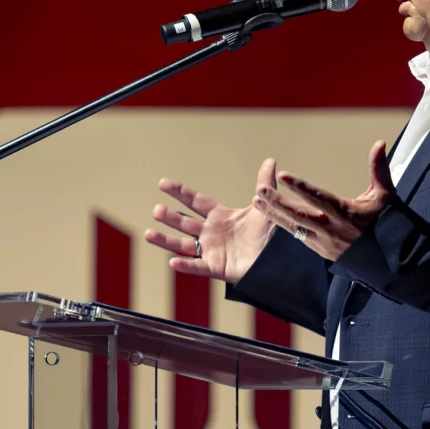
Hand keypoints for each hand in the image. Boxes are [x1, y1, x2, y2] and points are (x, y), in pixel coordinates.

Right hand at [144, 159, 278, 284]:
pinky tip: (172, 262)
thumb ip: (264, 184)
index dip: (180, 192)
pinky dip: (185, 265)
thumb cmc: (274, 235)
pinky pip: (198, 267)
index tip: (162, 183)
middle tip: (157, 209)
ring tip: (148, 234)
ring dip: (166, 240)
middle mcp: (212, 233)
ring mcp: (212, 251)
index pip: (196, 201)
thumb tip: (270, 160)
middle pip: (185, 223)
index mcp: (221, 217)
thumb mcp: (267, 207)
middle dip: (170, 216)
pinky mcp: (217, 268)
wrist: (281, 259)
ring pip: (183, 245)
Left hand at [253, 140, 395, 261]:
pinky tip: (269, 214)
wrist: (390, 261)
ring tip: (256, 201)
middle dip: (278, 202)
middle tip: (260, 190)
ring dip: (273, 213)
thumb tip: (379, 143)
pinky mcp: (320, 250)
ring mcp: (324, 241)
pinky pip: (297, 236)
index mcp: (347, 212)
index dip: (300, 187)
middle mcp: (332, 228)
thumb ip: (379, 168)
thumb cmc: (387, 223)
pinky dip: (282, 225)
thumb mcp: (385, 195)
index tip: (283, 176)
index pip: (319, 198)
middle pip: (300, 214)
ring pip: (294, 227)